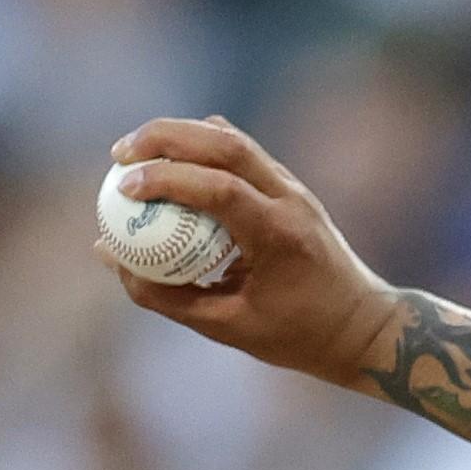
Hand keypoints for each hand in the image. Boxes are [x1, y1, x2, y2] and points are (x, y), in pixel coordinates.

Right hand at [100, 116, 398, 385]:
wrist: (361, 324)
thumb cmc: (297, 335)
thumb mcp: (227, 326)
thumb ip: (165, 295)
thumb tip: (109, 254)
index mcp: (280, 236)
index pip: (221, 189)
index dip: (168, 179)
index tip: (123, 186)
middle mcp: (291, 200)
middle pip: (227, 144)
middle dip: (167, 137)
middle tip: (118, 155)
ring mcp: (295, 188)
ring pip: (236, 140)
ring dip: (183, 134)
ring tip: (135, 151)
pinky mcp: (290, 187)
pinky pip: (242, 153)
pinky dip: (203, 147)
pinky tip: (169, 161)